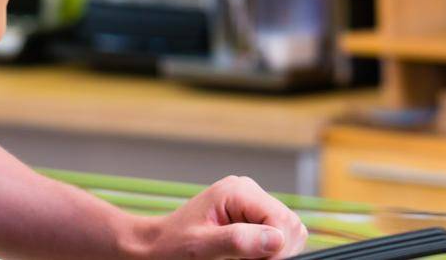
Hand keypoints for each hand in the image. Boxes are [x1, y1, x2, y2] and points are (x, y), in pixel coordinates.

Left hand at [131, 175, 307, 259]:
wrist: (155, 247)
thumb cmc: (171, 247)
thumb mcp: (201, 247)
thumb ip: (239, 241)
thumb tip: (276, 240)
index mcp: (239, 192)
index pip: (283, 220)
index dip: (279, 248)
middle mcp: (249, 193)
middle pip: (290, 225)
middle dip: (278, 251)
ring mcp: (251, 206)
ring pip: (287, 232)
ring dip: (272, 252)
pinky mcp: (250, 219)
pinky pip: (275, 237)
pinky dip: (267, 252)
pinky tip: (245, 257)